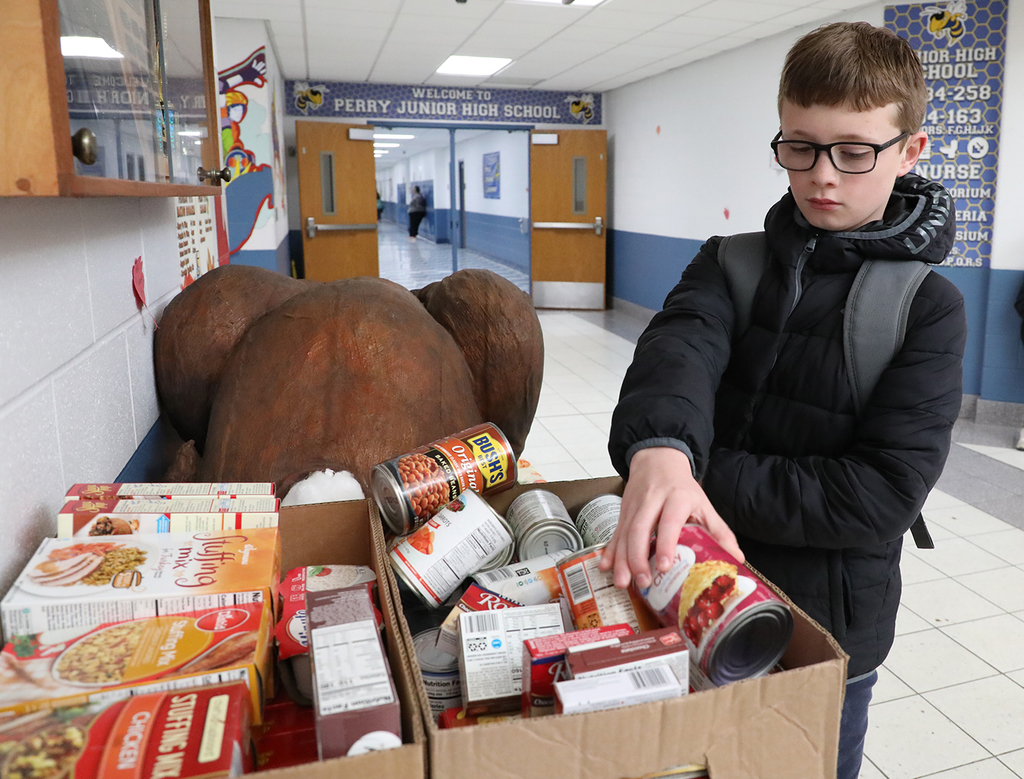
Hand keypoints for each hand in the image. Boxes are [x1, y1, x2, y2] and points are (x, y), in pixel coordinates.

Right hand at [599, 447, 743, 589]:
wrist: (657, 460)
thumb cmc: (683, 488)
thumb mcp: (704, 505)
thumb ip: (720, 532)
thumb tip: (737, 560)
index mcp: (676, 498)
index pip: (669, 521)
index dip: (665, 543)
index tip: (664, 566)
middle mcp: (652, 500)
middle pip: (640, 529)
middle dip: (638, 558)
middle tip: (643, 582)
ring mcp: (634, 506)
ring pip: (624, 533)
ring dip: (621, 559)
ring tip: (622, 582)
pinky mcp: (623, 511)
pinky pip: (615, 533)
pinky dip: (609, 551)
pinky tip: (605, 566)